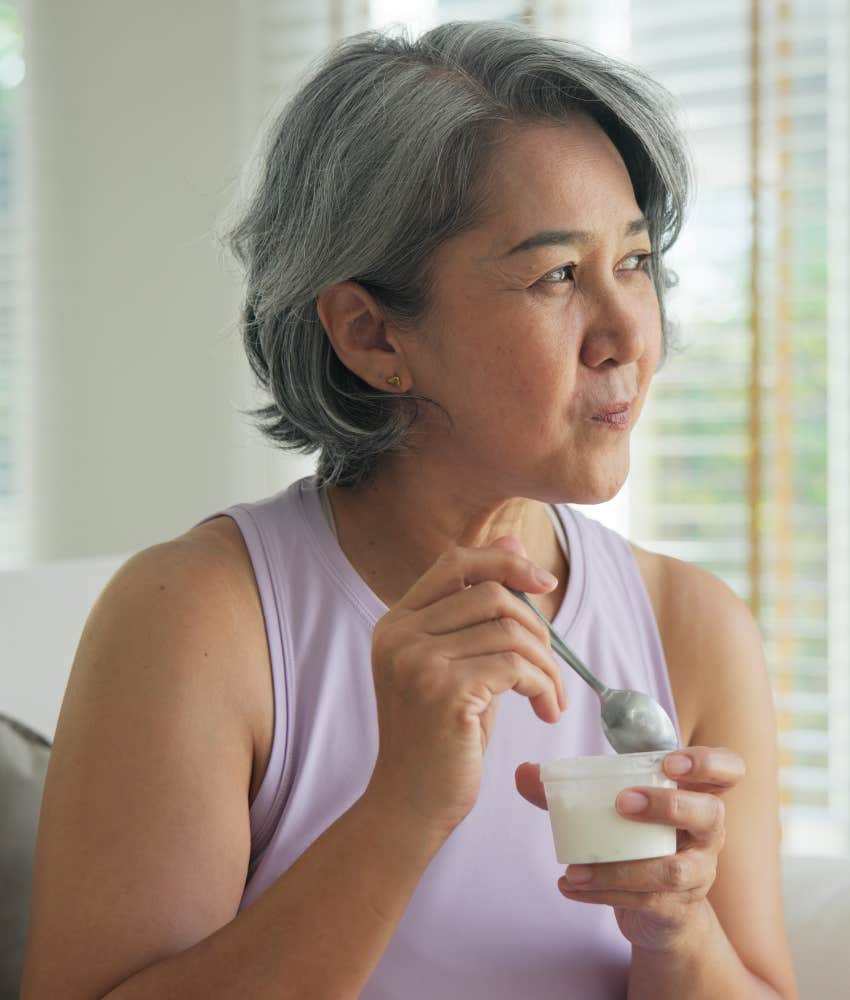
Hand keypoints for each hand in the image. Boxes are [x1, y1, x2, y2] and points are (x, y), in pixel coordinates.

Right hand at [367, 537, 567, 841]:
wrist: (411, 805)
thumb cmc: (440, 738)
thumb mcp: (458, 666)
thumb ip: (478, 612)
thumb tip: (511, 543)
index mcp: (396, 622)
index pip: (455, 562)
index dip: (504, 561)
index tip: (543, 585)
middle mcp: (399, 635)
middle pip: (491, 594)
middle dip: (537, 628)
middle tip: (549, 668)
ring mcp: (417, 661)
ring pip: (510, 631)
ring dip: (546, 664)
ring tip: (551, 697)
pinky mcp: (443, 691)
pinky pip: (516, 667)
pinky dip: (544, 686)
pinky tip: (546, 711)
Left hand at [516, 746, 744, 951]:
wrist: (660, 910)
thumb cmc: (638, 840)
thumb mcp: (612, 808)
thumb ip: (570, 788)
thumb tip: (524, 771)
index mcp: (697, 794)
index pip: (728, 768)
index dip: (707, 762)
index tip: (669, 761)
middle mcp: (707, 833)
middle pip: (711, 814)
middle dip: (668, 805)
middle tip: (622, 802)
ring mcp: (698, 873)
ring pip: (674, 869)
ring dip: (621, 867)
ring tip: (576, 867)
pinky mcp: (678, 908)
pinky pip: (645, 901)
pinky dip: (603, 892)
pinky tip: (569, 884)